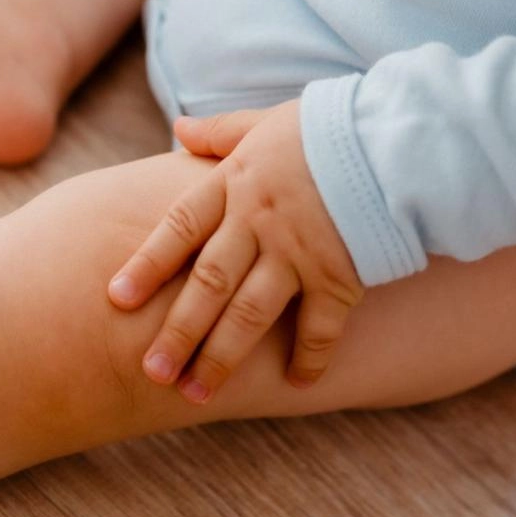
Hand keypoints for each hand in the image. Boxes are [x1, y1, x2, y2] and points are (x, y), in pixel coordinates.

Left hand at [107, 102, 362, 401]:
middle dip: (177, 332)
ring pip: (249, 314)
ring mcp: (298, 253)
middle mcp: (259, 222)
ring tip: (196, 394)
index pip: (179, 229)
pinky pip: (320, 326)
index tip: (116, 299)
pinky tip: (297, 383)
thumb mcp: (266, 122)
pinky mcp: (340, 274)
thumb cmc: (331, 128)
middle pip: (208, 284)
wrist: (399, 135)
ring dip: (221, 358)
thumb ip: (221, 132)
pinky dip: (310, 357)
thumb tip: (179, 128)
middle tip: (152, 373)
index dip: (147, 265)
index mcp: (235, 185)